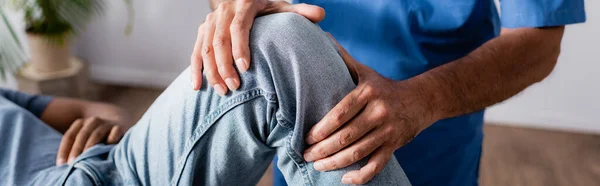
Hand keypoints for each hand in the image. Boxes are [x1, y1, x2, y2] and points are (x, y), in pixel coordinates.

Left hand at [56, 117, 128, 165]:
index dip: (64, 150)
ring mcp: (107, 123)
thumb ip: (76, 145)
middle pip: (82, 135)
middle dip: (76, 149)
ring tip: (86, 158)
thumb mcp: (86, 136)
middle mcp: (93, 121)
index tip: (61, 164)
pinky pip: (115, 131)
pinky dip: (112, 138)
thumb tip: (64, 163)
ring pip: (97, 134)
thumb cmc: (99, 134)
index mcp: (81, 123)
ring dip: (90, 146)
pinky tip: (108, 146)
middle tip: (72, 163)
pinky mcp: (120, 126)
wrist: (120, 119)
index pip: (69, 136)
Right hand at [190, 0, 324, 94]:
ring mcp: (210, 22)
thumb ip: (301, 12)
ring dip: (211, 71)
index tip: (245, 68)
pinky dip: (195, 69)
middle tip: (234, 87)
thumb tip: (320, 14)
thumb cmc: (267, 8)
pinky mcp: (202, 31)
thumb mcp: (283, 7)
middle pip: (219, 41)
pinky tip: (197, 87)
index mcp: (243, 5)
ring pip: (205, 48)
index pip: (238, 27)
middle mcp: (223, 12)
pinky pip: (195, 51)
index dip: (240, 47)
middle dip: (224, 66)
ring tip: (222, 91)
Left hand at [303, 36, 437, 183]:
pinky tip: (345, 179)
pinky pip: (376, 165)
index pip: (340, 114)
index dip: (321, 129)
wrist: (422, 99)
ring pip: (358, 152)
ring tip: (318, 166)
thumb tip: (324, 39)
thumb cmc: (384, 87)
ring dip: (335, 163)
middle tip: (306, 155)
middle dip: (322, 149)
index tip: (307, 137)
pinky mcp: (395, 145)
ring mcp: (388, 130)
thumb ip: (344, 60)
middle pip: (345, 136)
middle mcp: (378, 112)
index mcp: (368, 93)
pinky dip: (361, 176)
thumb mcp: (365, 72)